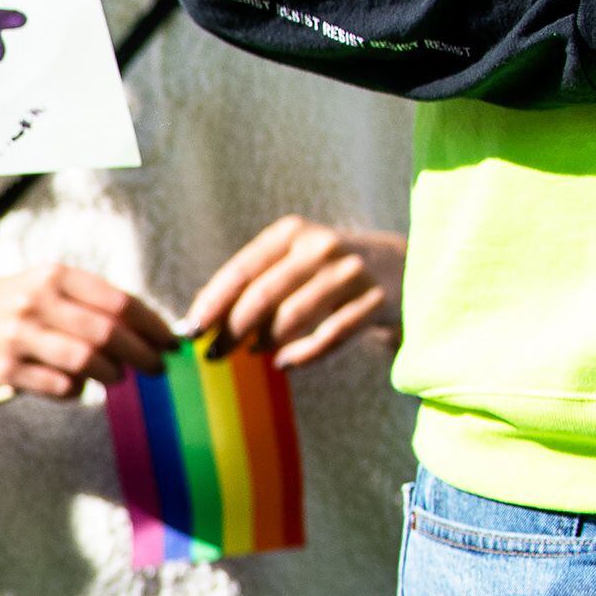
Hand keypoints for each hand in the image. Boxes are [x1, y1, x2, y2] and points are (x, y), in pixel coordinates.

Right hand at [0, 263, 178, 399]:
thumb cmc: (10, 302)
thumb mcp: (46, 284)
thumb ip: (90, 302)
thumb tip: (148, 332)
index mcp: (55, 276)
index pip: (119, 302)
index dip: (153, 326)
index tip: (171, 342)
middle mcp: (36, 302)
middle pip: (108, 334)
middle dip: (142, 355)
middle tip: (157, 367)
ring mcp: (18, 337)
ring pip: (87, 362)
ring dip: (113, 374)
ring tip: (118, 376)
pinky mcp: (5, 370)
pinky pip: (60, 387)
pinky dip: (79, 390)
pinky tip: (80, 385)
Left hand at [183, 217, 402, 370]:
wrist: (406, 265)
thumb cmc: (330, 269)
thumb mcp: (293, 260)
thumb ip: (253, 280)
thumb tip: (201, 315)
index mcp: (291, 233)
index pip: (240, 271)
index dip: (211, 304)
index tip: (189, 332)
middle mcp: (320, 247)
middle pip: (262, 295)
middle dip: (231, 330)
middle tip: (214, 355)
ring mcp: (351, 273)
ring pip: (292, 316)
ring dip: (265, 341)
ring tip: (254, 352)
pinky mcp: (375, 300)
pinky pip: (329, 336)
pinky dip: (301, 355)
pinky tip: (285, 362)